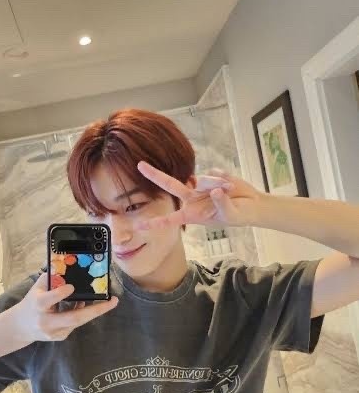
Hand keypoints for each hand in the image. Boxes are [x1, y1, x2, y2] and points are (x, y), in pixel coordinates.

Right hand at [13, 273, 117, 342]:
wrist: (20, 327)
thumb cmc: (31, 303)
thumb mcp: (37, 288)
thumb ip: (52, 278)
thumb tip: (68, 264)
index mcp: (38, 305)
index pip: (50, 300)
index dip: (61, 294)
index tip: (72, 287)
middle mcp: (46, 321)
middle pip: (73, 318)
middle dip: (96, 310)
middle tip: (113, 301)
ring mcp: (54, 332)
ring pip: (78, 321)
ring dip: (93, 310)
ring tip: (107, 301)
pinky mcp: (60, 337)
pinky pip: (76, 324)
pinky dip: (83, 313)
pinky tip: (84, 305)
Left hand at [135, 161, 263, 228]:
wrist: (252, 205)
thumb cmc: (239, 216)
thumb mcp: (231, 215)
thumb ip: (221, 203)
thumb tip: (215, 189)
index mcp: (193, 214)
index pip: (171, 219)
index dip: (156, 223)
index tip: (138, 227)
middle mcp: (193, 199)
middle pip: (171, 186)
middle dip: (155, 175)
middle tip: (139, 165)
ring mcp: (201, 186)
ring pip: (201, 179)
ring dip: (217, 184)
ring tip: (230, 191)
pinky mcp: (212, 175)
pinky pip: (215, 173)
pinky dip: (225, 179)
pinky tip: (231, 185)